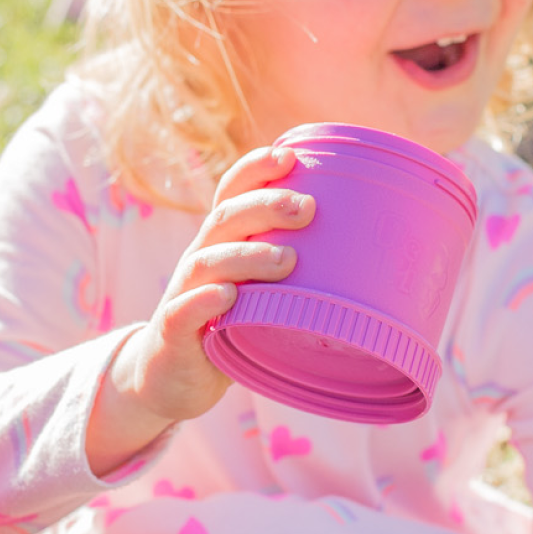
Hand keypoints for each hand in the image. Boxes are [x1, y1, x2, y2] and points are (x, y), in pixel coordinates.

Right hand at [85, 144, 313, 476]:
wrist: (167, 378)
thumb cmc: (225, 328)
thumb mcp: (257, 294)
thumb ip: (290, 272)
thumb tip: (365, 257)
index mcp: (219, 244)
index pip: (230, 194)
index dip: (254, 170)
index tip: (289, 155)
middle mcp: (198, 260)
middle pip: (224, 219)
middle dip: (265, 206)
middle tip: (308, 208)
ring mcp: (182, 295)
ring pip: (206, 262)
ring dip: (246, 255)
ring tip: (286, 260)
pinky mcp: (172, 333)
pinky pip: (183, 310)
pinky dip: (204, 299)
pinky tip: (228, 296)